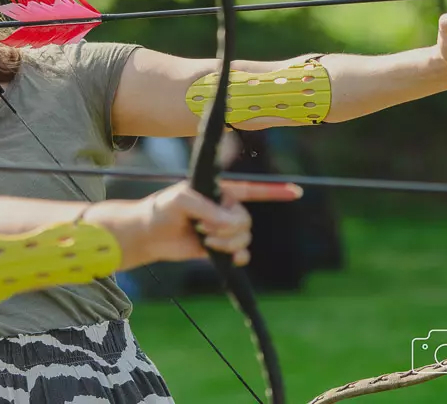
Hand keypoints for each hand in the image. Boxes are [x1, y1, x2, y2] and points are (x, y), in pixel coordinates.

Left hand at [136, 180, 302, 266]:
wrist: (149, 235)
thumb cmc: (162, 210)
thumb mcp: (181, 199)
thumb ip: (208, 209)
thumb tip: (230, 224)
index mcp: (220, 191)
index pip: (252, 189)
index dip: (274, 191)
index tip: (297, 192)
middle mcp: (224, 209)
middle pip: (246, 220)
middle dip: (227, 227)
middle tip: (202, 227)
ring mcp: (223, 229)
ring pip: (244, 238)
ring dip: (227, 242)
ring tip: (204, 238)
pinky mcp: (219, 248)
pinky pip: (242, 254)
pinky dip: (237, 257)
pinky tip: (227, 257)